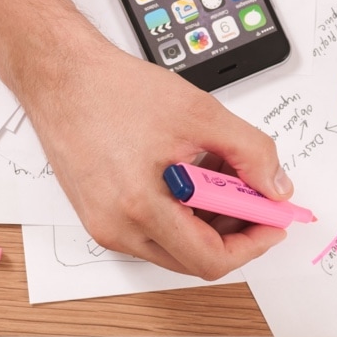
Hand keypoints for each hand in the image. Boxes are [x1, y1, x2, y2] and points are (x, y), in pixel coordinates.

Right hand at [17, 29, 292, 279]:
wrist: (60, 76)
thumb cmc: (112, 90)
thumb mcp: (200, 113)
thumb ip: (250, 152)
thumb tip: (275, 187)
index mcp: (140, 207)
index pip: (210, 259)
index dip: (252, 244)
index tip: (273, 222)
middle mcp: (117, 228)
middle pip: (193, 259)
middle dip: (233, 231)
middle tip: (253, 195)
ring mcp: (104, 225)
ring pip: (174, 246)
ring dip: (207, 220)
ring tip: (218, 172)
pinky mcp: (98, 216)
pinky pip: (151, 231)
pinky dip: (181, 211)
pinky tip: (190, 173)